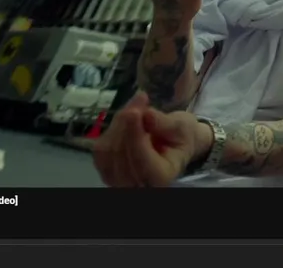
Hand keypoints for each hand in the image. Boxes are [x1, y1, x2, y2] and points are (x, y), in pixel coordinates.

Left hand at [92, 93, 212, 186]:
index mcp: (160, 177)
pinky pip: (100, 148)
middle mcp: (137, 184)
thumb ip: (164, 123)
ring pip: (107, 150)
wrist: (176, 144)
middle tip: (140, 99)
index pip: (142, 161)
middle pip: (120, 155)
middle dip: (126, 124)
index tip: (135, 112)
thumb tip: (146, 115)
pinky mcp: (106, 170)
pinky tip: (127, 116)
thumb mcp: (182, 127)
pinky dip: (112, 127)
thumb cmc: (182, 136)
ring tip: (137, 105)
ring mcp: (118, 180)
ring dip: (119, 122)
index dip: (135, 136)